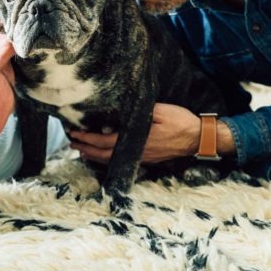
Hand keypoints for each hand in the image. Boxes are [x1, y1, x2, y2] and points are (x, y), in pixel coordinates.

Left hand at [68, 103, 199, 163]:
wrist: (199, 138)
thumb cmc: (181, 122)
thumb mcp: (161, 110)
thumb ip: (141, 110)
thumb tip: (123, 109)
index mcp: (138, 139)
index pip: (105, 141)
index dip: (88, 139)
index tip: (74, 134)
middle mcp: (137, 152)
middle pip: (104, 155)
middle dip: (86, 149)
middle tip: (71, 144)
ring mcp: (142, 157)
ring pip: (112, 160)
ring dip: (94, 156)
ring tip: (81, 151)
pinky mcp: (147, 158)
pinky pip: (121, 160)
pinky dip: (107, 159)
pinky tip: (103, 156)